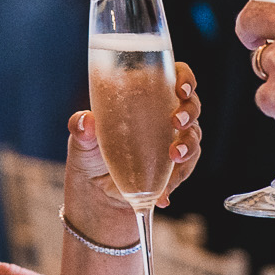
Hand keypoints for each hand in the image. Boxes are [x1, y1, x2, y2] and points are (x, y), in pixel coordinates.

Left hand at [62, 62, 203, 239]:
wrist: (97, 196)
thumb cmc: (90, 158)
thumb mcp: (81, 143)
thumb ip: (81, 130)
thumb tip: (84, 121)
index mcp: (144, 98)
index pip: (174, 77)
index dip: (184, 78)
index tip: (180, 87)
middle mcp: (163, 116)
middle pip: (190, 104)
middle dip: (190, 111)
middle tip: (177, 121)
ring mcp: (172, 142)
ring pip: (194, 135)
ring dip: (189, 143)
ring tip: (175, 154)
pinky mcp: (175, 167)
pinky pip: (186, 167)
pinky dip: (177, 177)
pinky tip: (164, 190)